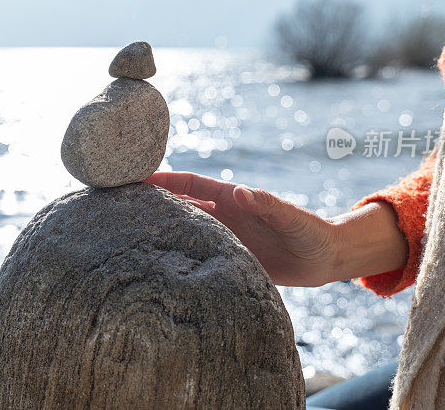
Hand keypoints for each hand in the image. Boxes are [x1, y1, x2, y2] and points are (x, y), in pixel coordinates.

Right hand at [147, 172, 406, 286]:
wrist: (325, 258)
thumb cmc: (311, 232)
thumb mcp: (290, 218)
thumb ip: (268, 204)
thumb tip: (239, 192)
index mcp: (233, 200)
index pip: (191, 185)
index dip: (165, 180)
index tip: (136, 177)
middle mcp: (224, 216)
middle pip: (180, 205)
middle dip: (153, 202)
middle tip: (119, 205)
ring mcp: (225, 237)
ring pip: (185, 229)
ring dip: (161, 228)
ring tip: (129, 234)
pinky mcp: (230, 258)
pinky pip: (197, 254)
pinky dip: (178, 255)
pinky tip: (159, 265)